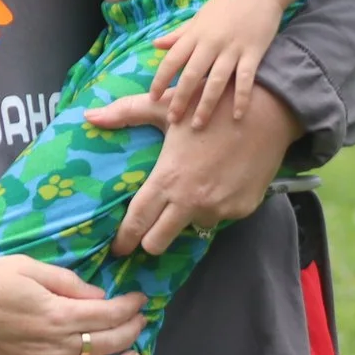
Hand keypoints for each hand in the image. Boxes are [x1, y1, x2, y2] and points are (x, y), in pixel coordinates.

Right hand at [0, 257, 146, 354]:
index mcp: (57, 312)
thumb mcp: (24, 266)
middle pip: (107, 343)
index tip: (140, 300)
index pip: (108, 312)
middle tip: (140, 322)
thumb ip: (64, 281)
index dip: (130, 307)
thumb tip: (97, 294)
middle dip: (131, 331)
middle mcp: (55, 346)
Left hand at [85, 88, 300, 257]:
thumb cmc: (208, 105)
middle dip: (150, 239)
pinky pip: (220, 216)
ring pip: (192, 227)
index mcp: (168, 179)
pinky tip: (218, 181)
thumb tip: (89, 117)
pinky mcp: (241, 211)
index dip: (124, 239)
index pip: (138, 221)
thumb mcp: (164, 106)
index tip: (117, 248)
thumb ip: (125, 114)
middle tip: (149, 228)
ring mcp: (218, 209)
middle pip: (158, 242)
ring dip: (188, 216)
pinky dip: (215, 205)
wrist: (265, 112)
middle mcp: (191, 201)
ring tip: (193, 188)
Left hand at [148, 0, 285, 125]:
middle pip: (190, 74)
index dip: (161, 79)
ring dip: (206, 104)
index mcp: (195, 34)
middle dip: (180, 98)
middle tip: (173, 120)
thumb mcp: (199, 17)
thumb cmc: (227, 4)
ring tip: (198, 125)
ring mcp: (232, 48)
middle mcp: (210, 42)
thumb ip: (179, 34)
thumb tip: (155, 45)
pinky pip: (245, 80)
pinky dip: (241, 98)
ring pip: (215, 81)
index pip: (172, 60)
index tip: (152, 97)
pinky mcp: (253, 52)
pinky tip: (238, 116)